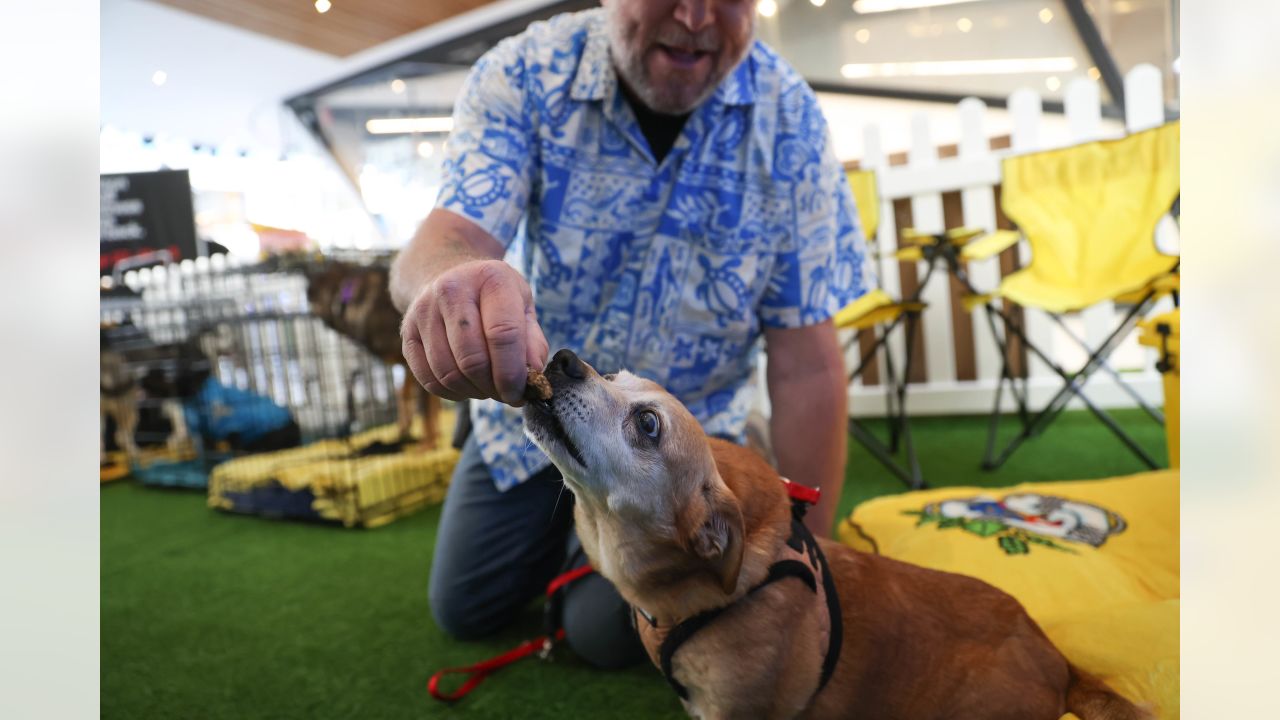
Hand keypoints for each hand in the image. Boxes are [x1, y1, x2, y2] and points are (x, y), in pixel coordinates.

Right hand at [400, 259, 548, 405]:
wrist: (448, 276)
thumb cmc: (494, 298)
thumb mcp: (523, 307)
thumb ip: (532, 342)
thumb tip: (532, 378)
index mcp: (491, 279)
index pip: (503, 334)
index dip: (512, 373)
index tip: (520, 393)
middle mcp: (452, 289)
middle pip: (473, 359)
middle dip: (492, 387)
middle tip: (505, 394)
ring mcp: (424, 311)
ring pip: (448, 373)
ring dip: (473, 392)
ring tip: (487, 388)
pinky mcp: (407, 333)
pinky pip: (428, 379)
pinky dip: (452, 392)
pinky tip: (466, 385)